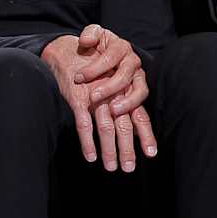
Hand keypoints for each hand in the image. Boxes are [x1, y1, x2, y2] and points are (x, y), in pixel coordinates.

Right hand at [41, 27, 156, 171]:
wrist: (65, 49)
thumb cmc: (90, 62)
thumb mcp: (109, 76)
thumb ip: (121, 95)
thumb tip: (129, 118)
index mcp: (126, 88)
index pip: (139, 114)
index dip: (145, 134)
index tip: (151, 153)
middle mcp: (115, 93)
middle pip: (124, 124)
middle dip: (126, 148)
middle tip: (128, 168)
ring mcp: (96, 96)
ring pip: (106, 126)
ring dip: (109, 148)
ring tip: (110, 166)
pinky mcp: (78, 98)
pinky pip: (84, 123)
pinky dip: (87, 141)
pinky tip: (90, 155)